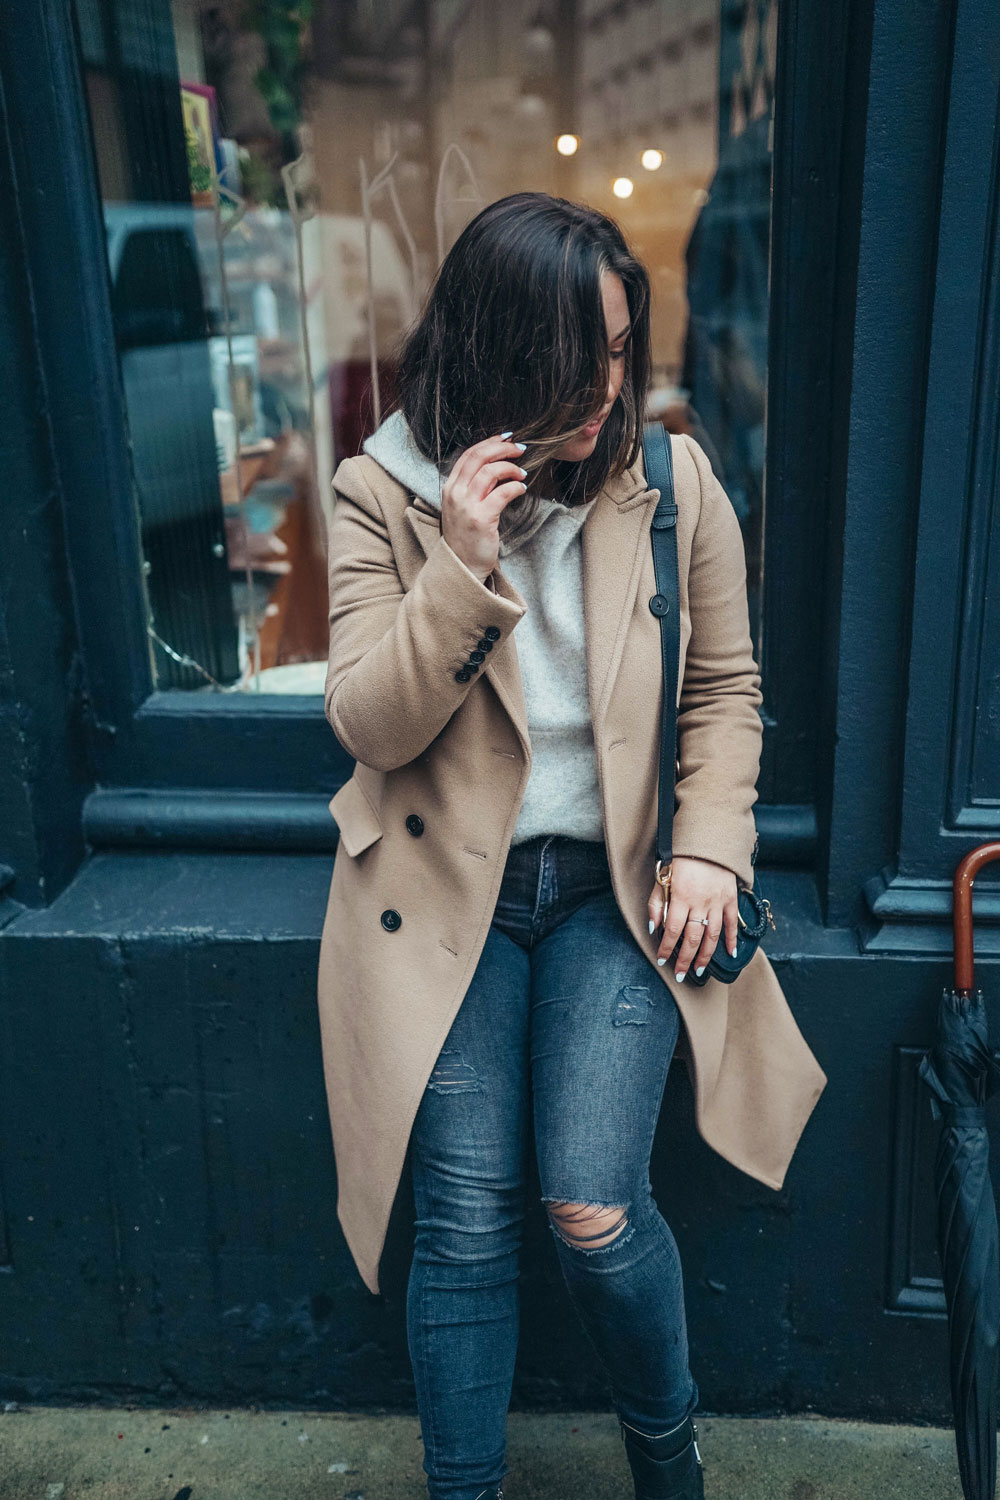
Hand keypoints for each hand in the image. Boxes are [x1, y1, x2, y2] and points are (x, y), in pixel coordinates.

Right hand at [440, 433, 528, 581]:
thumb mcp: (463, 507)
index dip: (489, 442)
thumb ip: (474, 486)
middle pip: (478, 457)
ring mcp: (466, 506)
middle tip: (520, 448)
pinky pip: (502, 493)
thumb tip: (497, 466)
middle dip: (502, 448)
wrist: (462, 566)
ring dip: (510, 467)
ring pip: (490, 471)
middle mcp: (455, 493)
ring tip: (522, 473)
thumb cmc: (467, 537)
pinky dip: (515, 486)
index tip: (506, 438)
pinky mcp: (480, 519)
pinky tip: (521, 488)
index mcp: (450, 487)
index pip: (469, 455)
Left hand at [647, 855, 738, 981]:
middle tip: (681, 974)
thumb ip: (656, 903)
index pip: (672, 930)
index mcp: (681, 896)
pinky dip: (733, 939)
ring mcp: (717, 902)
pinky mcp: (731, 899)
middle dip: (685, 959)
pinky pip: (733, 923)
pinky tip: (730, 953)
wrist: (708, 841)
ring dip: (705, 955)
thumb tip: (654, 928)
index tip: (661, 959)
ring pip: (712, 935)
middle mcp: (700, 902)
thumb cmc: (681, 860)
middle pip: (692, 938)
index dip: (666, 948)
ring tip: (699, 969)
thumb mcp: (662, 877)